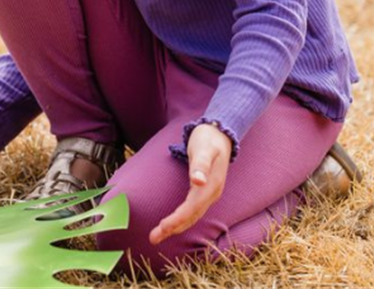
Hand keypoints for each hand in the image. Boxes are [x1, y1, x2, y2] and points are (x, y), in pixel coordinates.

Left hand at [149, 123, 231, 244]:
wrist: (221, 134)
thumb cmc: (208, 139)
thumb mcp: (204, 148)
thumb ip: (201, 164)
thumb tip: (199, 181)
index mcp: (211, 186)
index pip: (192, 208)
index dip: (177, 219)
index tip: (162, 227)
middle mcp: (212, 193)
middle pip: (192, 216)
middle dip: (173, 228)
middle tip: (153, 238)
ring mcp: (210, 194)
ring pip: (193, 216)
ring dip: (176, 227)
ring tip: (158, 235)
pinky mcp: (205, 192)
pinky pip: (193, 211)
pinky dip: (182, 220)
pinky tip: (172, 224)